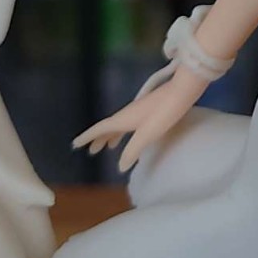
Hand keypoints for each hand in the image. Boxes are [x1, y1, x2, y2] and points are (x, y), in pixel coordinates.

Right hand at [72, 67, 208, 171]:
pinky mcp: (148, 109)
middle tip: (92, 151)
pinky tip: (131, 135)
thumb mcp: (147, 135)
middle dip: (99, 139)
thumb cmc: (163, 113)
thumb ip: (132, 151)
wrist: (182, 91)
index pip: (100, 129)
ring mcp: (137, 110)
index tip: (75, 144)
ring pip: (119, 125)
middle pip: (108, 127)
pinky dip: (124, 131)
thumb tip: (120, 167)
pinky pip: (129, 123)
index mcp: (122, 119)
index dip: (87, 137)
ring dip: (111, 135)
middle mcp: (127, 113)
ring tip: (109, 147)